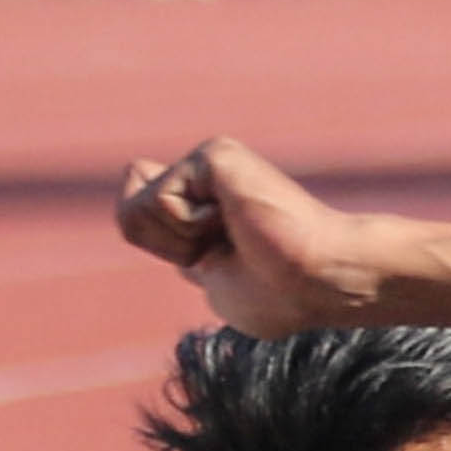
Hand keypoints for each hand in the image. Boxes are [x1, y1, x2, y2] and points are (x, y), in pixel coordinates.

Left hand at [116, 137, 367, 337]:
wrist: (320, 282)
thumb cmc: (281, 295)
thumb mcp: (206, 278)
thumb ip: (166, 236)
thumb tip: (135, 169)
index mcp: (209, 209)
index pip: (141, 223)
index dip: (171, 253)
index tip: (229, 263)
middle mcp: (208, 180)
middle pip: (130, 215)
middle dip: (170, 249)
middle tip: (231, 252)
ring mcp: (212, 165)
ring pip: (136, 208)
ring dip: (182, 241)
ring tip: (238, 237)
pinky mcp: (216, 156)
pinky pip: (159, 199)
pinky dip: (190, 226)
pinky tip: (236, 221)